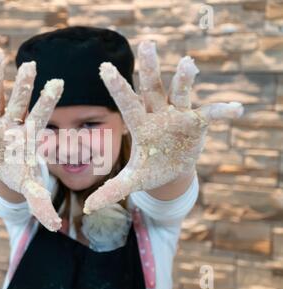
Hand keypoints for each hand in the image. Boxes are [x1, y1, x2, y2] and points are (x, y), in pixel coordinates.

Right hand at [0, 51, 63, 230]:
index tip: (58, 82)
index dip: (46, 102)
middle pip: (19, 103)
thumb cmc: (18, 172)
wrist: (1, 166)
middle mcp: (12, 124)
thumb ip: (41, 203)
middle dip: (23, 86)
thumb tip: (55, 226)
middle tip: (31, 65)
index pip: (40, 117)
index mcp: (27, 137)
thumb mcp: (29, 187)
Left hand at [84, 40, 243, 213]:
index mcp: (140, 124)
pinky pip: (210, 113)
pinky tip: (236, 110)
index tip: (103, 68)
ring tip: (188, 63)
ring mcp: (178, 115)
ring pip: (180, 92)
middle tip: (147, 44)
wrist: (172, 169)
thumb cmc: (150, 169)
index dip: (116, 87)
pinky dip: (222, 111)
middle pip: (152, 87)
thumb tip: (89, 208)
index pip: (126, 103)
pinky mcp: (198, 122)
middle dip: (150, 68)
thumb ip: (112, 190)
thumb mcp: (133, 180)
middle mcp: (158, 114)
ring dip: (185, 79)